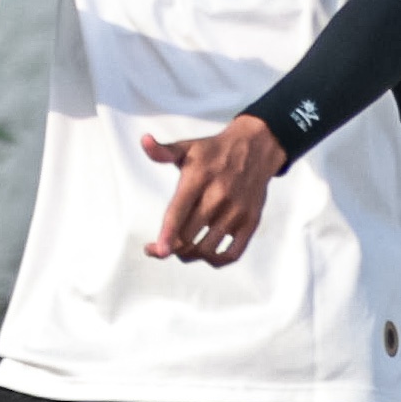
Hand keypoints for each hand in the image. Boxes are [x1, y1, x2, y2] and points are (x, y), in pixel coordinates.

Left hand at [139, 114, 281, 264]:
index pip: (178, 212)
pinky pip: (232, 253)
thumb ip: (163, 151)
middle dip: (170, 246)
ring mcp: (237, 211)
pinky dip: (215, 261)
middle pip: (189, 235)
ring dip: (189, 255)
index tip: (157, 251)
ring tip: (181, 249)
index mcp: (198, 178)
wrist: (256, 149)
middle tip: (161, 247)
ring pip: (207, 248)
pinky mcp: (250, 222)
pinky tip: (205, 254)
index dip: (167, 235)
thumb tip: (144, 140)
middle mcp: (219, 196)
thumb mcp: (187, 147)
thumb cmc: (215, 152)